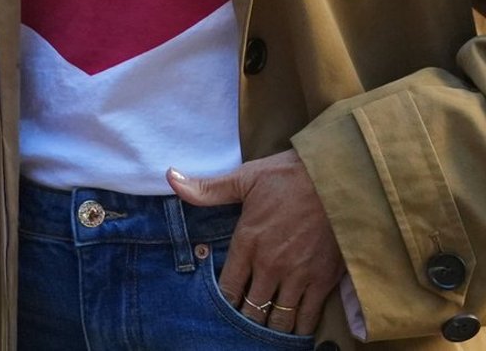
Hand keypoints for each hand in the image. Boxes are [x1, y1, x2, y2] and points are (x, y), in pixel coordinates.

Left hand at [169, 152, 344, 337]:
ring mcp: (298, 276)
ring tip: (264, 328)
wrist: (336, 182)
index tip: (221, 307)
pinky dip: (299, 328)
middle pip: (252, 309)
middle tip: (242, 320)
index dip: (223, 302)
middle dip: (245, 317)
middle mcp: (271, 266)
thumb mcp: (244, 178)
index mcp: (248, 242)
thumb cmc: (288, 177)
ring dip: (270, 327)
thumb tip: (170, 178)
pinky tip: (293, 330)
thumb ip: (207, 188)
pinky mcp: (323, 281)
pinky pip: (308, 317)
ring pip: (279, 319)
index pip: (228, 287)